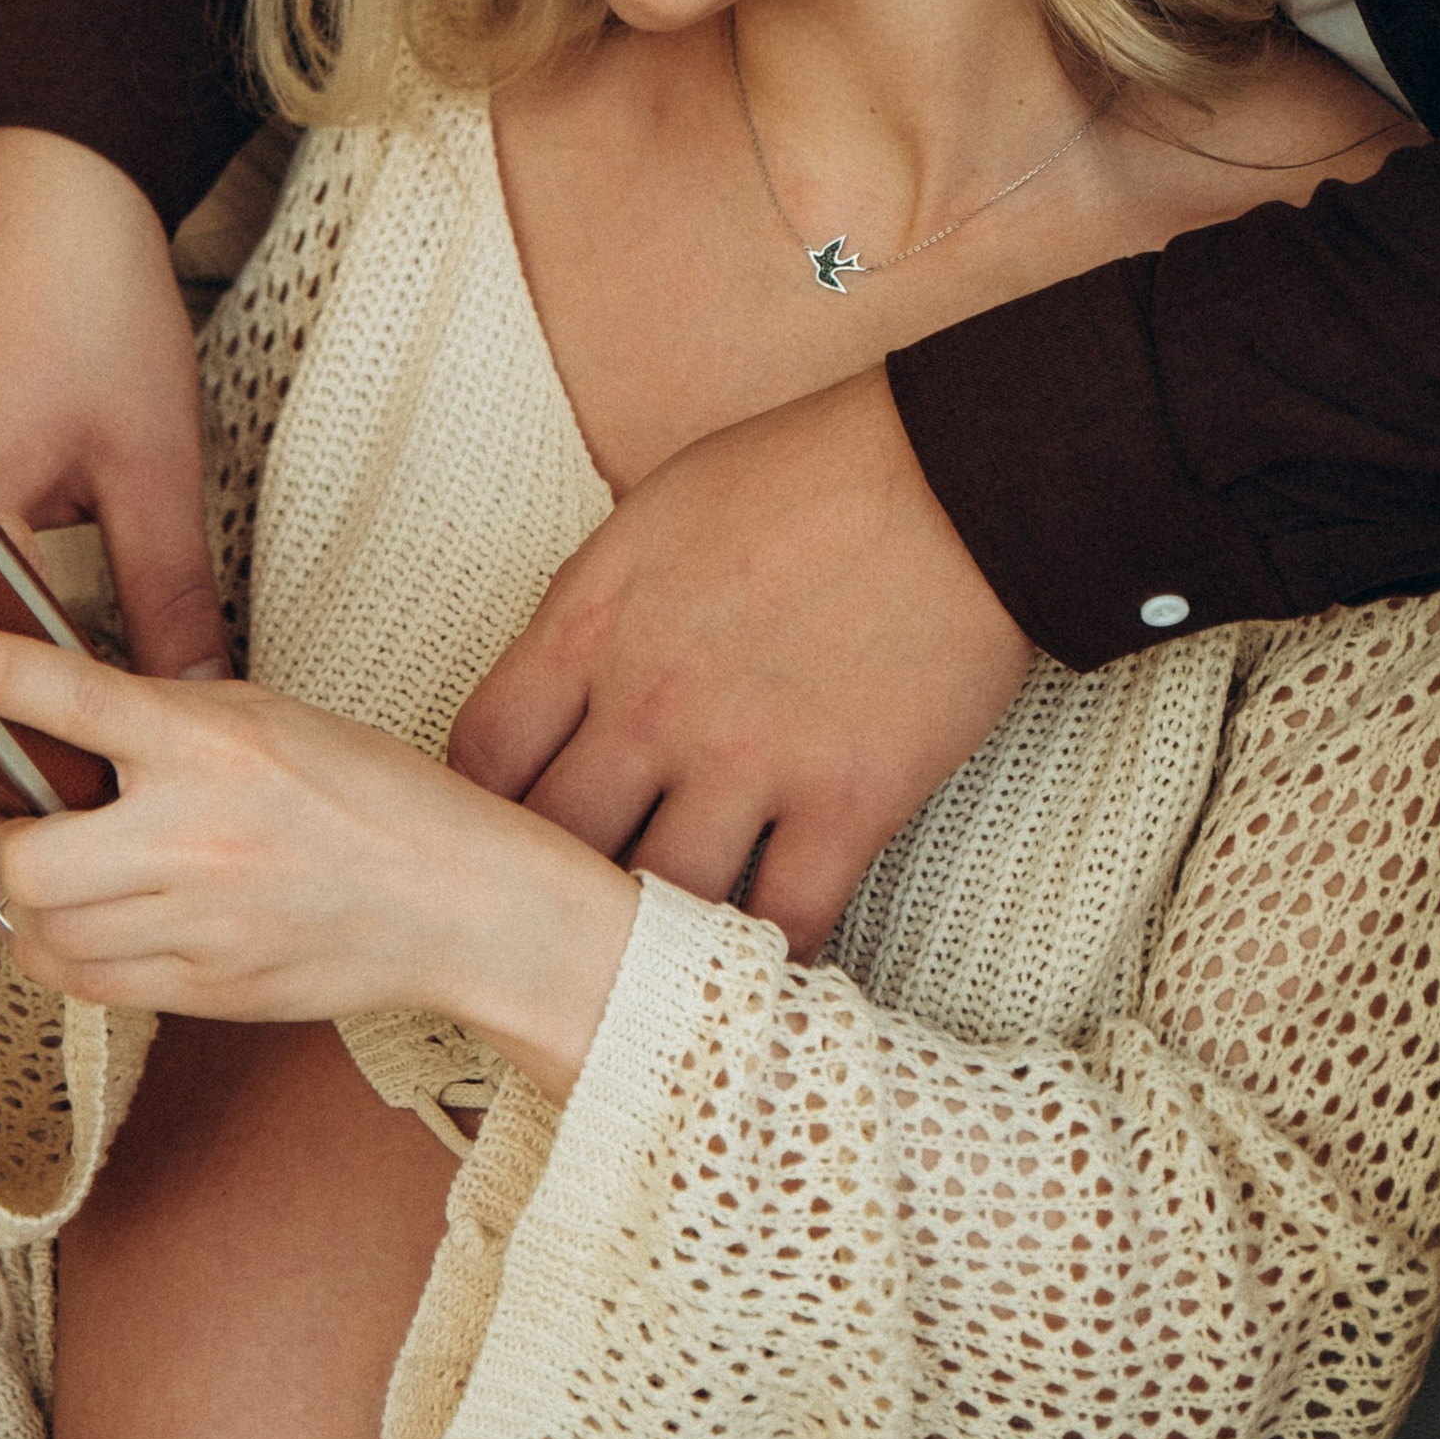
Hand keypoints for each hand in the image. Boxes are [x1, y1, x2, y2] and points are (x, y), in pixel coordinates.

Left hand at [0, 617, 640, 1100]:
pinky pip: (85, 985)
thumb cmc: (370, 795)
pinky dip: (63, 956)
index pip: (78, 697)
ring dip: (27, 904)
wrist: (457, 903)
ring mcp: (199, 924)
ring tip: (58, 871)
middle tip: (19, 821)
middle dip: (3, 843)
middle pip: (29, 858)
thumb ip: (167, 720)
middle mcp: (198, 835)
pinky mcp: (203, 990)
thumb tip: (67, 718)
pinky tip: (93, 923)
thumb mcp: (268, 719)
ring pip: (42, 933)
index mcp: (215, 745)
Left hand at [449, 366, 1035, 958]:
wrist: (958, 480)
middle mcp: (650, 703)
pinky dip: (767, 956)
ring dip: (656, 936)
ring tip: (659, 959)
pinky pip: (784, 923)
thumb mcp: (654, 515)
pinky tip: (757, 963)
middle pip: (553, 848)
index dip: (482, 811)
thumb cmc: (806, 475)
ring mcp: (746, 760)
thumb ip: (597, 611)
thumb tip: (563, 689)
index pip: (482, 755)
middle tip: (571, 918)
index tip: (502, 835)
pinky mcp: (844, 803)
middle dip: (554, 889)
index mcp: (591, 623)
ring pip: (656, 905)